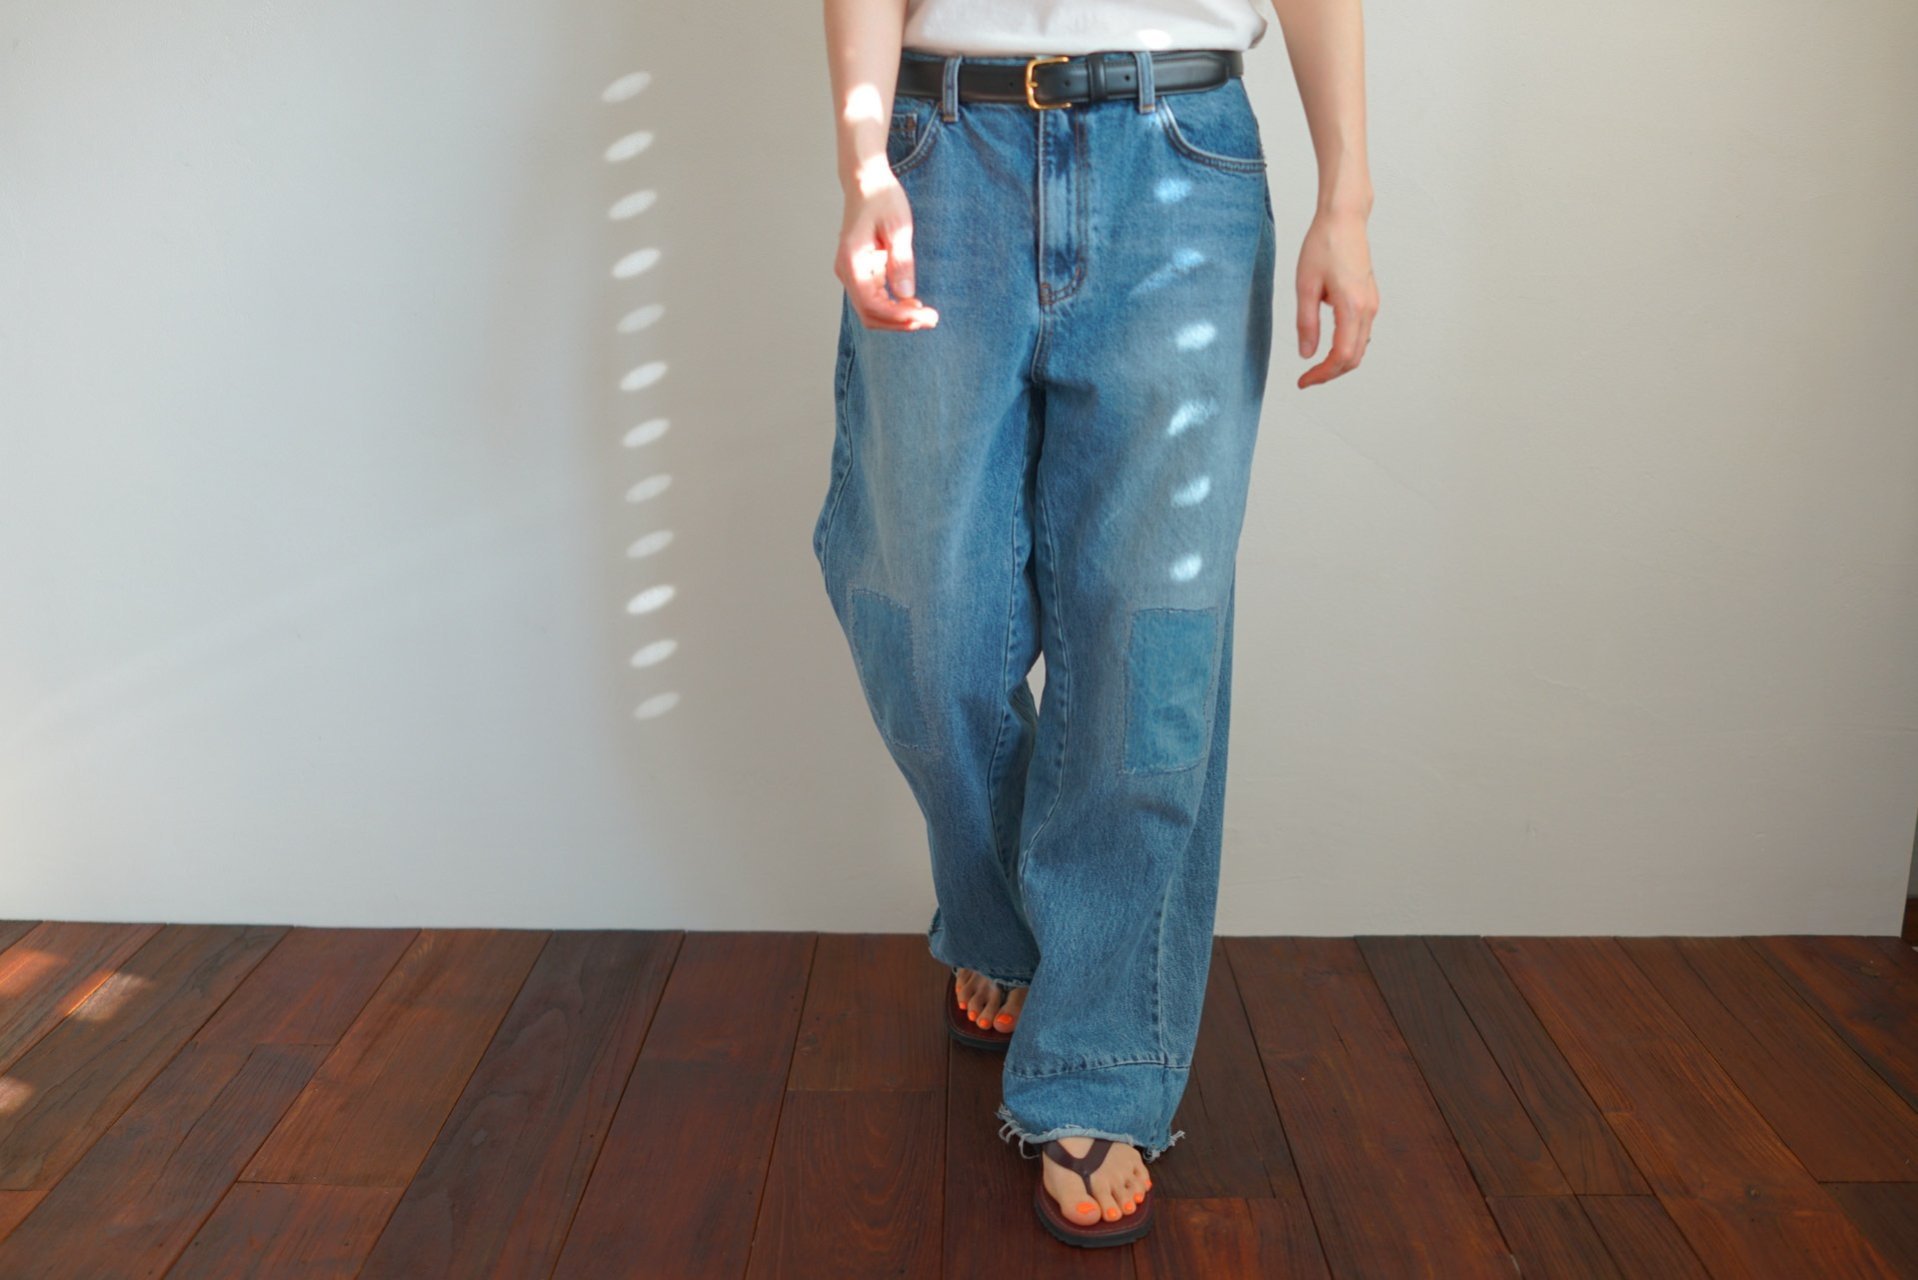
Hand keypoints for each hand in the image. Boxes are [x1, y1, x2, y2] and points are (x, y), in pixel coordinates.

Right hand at [836, 173, 938, 331]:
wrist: (866, 181)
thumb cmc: (882, 199)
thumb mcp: (898, 227)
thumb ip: (901, 262)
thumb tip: (906, 295)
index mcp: (852, 262)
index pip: (871, 305)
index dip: (898, 316)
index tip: (924, 316)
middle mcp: (847, 272)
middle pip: (870, 314)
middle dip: (900, 322)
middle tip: (932, 319)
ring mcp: (852, 274)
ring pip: (872, 311)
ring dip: (898, 318)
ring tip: (927, 315)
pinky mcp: (861, 272)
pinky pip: (875, 299)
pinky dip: (894, 307)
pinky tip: (914, 303)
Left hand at [1294, 209, 1377, 387]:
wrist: (1344, 219)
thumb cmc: (1323, 245)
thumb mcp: (1305, 286)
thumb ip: (1306, 323)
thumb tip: (1307, 354)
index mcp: (1352, 307)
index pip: (1341, 357)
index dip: (1322, 375)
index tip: (1303, 381)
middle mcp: (1368, 308)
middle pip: (1354, 357)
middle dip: (1330, 373)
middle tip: (1306, 378)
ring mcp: (1372, 304)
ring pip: (1359, 347)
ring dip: (1339, 362)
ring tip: (1314, 367)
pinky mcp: (1370, 298)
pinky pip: (1361, 333)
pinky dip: (1346, 347)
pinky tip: (1328, 347)